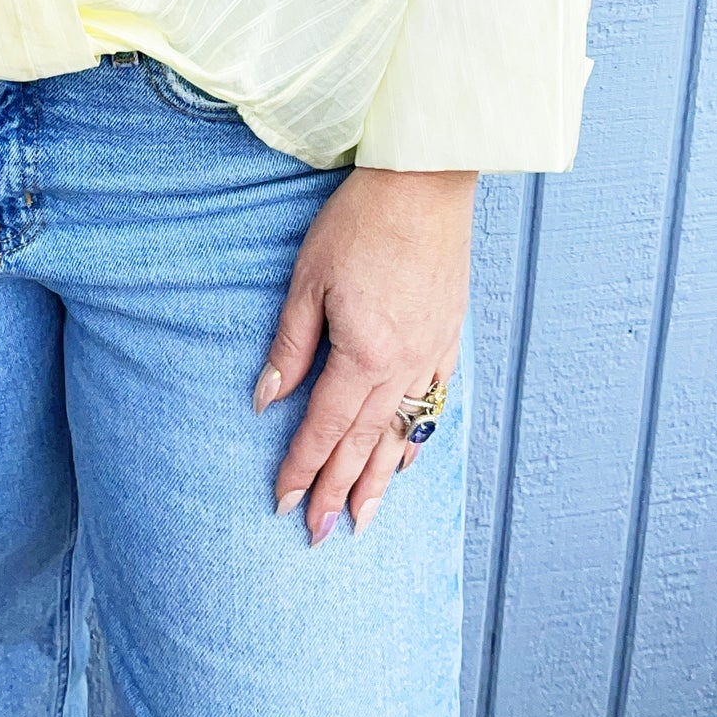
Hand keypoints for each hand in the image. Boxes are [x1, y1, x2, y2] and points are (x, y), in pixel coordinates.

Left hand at [255, 166, 475, 542]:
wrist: (424, 182)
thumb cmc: (360, 222)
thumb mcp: (309, 279)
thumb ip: (291, 345)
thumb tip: (267, 399)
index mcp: (363, 354)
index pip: (324, 426)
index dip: (301, 468)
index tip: (282, 503)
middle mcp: (402, 367)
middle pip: (362, 444)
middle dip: (336, 491)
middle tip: (317, 534)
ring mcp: (430, 356)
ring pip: (401, 435)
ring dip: (378, 482)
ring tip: (362, 522)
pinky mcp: (448, 339)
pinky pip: (433, 406)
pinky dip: (416, 440)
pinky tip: (404, 461)